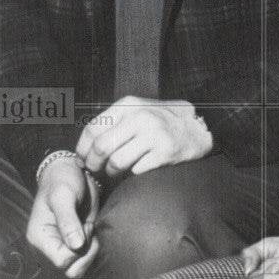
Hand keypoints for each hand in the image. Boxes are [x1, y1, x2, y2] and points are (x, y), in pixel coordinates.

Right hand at [26, 157, 99, 278]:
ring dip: (91, 252)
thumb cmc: (62, 181)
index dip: (78, 248)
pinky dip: (93, 249)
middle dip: (86, 252)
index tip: (84, 226)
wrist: (72, 173)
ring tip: (90, 229)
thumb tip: (76, 246)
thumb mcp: (63, 196)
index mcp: (40, 238)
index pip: (62, 261)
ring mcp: (62, 246)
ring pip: (80, 269)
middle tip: (89, 229)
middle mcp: (49, 247)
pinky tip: (92, 231)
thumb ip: (68, 220)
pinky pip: (86, 260)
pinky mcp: (75, 244)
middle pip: (72, 270)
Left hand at [75, 96, 212, 177]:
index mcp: (128, 105)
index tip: (82, 159)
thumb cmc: (159, 122)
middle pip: (102, 147)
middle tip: (96, 170)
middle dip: (93, 164)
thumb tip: (84, 146)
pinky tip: (136, 168)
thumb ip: (113, 122)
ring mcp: (154, 134)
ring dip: (111, 172)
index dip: (83, 148)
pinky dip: (132, 174)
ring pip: (116, 162)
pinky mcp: (164, 152)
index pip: (93, 128)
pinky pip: (136, 171)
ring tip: (115, 172)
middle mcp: (140, 116)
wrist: (196, 127)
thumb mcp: (136, 111)